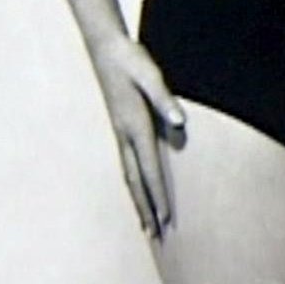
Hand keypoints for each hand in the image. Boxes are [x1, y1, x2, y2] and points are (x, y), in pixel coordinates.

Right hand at [89, 32, 185, 237]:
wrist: (106, 47)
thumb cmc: (131, 59)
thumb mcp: (151, 75)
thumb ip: (165, 99)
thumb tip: (178, 122)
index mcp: (135, 125)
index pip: (149, 169)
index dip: (158, 196)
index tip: (166, 219)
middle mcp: (125, 135)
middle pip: (135, 181)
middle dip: (146, 209)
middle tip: (156, 236)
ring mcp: (119, 133)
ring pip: (128, 175)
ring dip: (138, 201)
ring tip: (145, 225)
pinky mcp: (120, 128)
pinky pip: (127, 164)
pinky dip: (133, 183)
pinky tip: (138, 190)